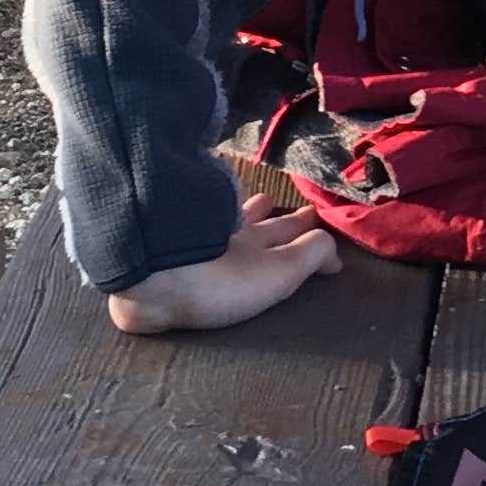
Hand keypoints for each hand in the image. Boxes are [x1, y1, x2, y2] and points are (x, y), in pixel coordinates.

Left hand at [107, 207, 339, 335]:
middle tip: (287, 208)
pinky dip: (203, 224)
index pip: (290, 232)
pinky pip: (190, 232)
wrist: (152, 274)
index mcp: (256, 241)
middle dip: (277, 219)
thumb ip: (309, 256)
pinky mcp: (163, 252)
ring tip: (255, 206)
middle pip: (258, 224)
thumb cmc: (219, 279)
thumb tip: (333, 246)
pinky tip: (198, 226)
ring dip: (242, 215)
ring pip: (224, 222)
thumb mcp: (278, 272)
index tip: (319, 219)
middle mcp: (226, 235)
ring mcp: (193, 240)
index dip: (309, 229)